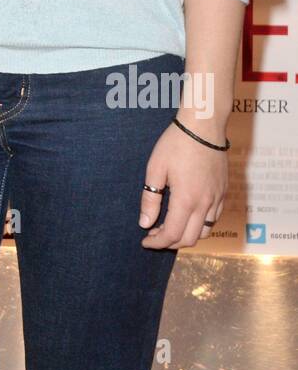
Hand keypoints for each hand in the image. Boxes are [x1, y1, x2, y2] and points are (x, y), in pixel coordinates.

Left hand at [139, 120, 227, 249]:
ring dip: (186, 235)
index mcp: (186, 200)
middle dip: (170, 243)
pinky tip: (187, 214)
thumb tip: (145, 223)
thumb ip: (150, 198)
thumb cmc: (176, 143)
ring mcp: (217, 198)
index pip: (172, 235)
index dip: (157, 243)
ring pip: (204, 231)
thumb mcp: (156, 169)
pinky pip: (214, 218)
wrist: (204, 126)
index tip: (145, 241)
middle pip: (190, 239)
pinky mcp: (223, 191)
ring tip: (169, 226)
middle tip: (154, 235)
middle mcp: (205, 203)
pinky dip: (200, 224)